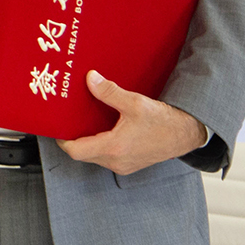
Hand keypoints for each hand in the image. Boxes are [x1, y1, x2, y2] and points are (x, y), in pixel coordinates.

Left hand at [57, 70, 208, 174]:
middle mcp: (116, 161)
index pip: (75, 151)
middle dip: (74, 139)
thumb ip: (109, 92)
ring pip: (94, 156)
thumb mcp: (135, 103)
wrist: (187, 133)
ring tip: (84, 123)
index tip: (58, 126)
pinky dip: (100, 145)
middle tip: (69, 121)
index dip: (62, 140)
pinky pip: (106, 157)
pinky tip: (102, 129)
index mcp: (114, 148)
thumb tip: (90, 78)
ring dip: (87, 142)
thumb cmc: (164, 121)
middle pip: (82, 154)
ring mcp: (123, 165)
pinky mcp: (129, 164)